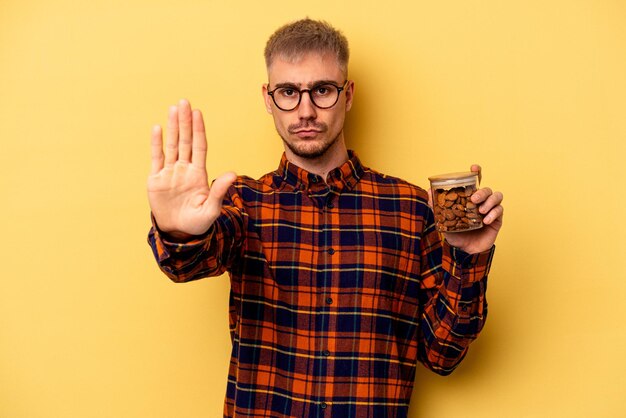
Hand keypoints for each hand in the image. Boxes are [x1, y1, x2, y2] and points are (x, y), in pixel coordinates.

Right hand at [147, 99, 235, 239]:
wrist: (179, 233)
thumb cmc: (198, 223)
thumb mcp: (211, 209)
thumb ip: (219, 191)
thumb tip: (233, 174)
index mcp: (199, 174)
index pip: (199, 146)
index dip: (199, 130)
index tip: (198, 113)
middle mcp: (185, 169)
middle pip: (185, 140)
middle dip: (185, 122)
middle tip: (184, 101)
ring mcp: (170, 172)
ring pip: (172, 145)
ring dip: (173, 127)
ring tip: (173, 109)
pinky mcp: (156, 179)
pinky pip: (156, 158)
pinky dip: (156, 143)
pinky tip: (157, 128)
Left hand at [431, 164, 503, 253]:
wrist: (465, 251)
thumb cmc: (455, 234)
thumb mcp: (444, 221)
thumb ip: (437, 207)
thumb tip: (428, 192)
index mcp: (470, 198)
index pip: (475, 182)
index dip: (477, 172)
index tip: (474, 167)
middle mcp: (482, 201)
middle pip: (486, 189)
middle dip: (481, 192)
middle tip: (473, 199)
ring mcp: (491, 209)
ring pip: (497, 196)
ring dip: (489, 201)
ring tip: (480, 211)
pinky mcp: (497, 219)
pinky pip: (500, 211)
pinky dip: (493, 214)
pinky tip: (485, 221)